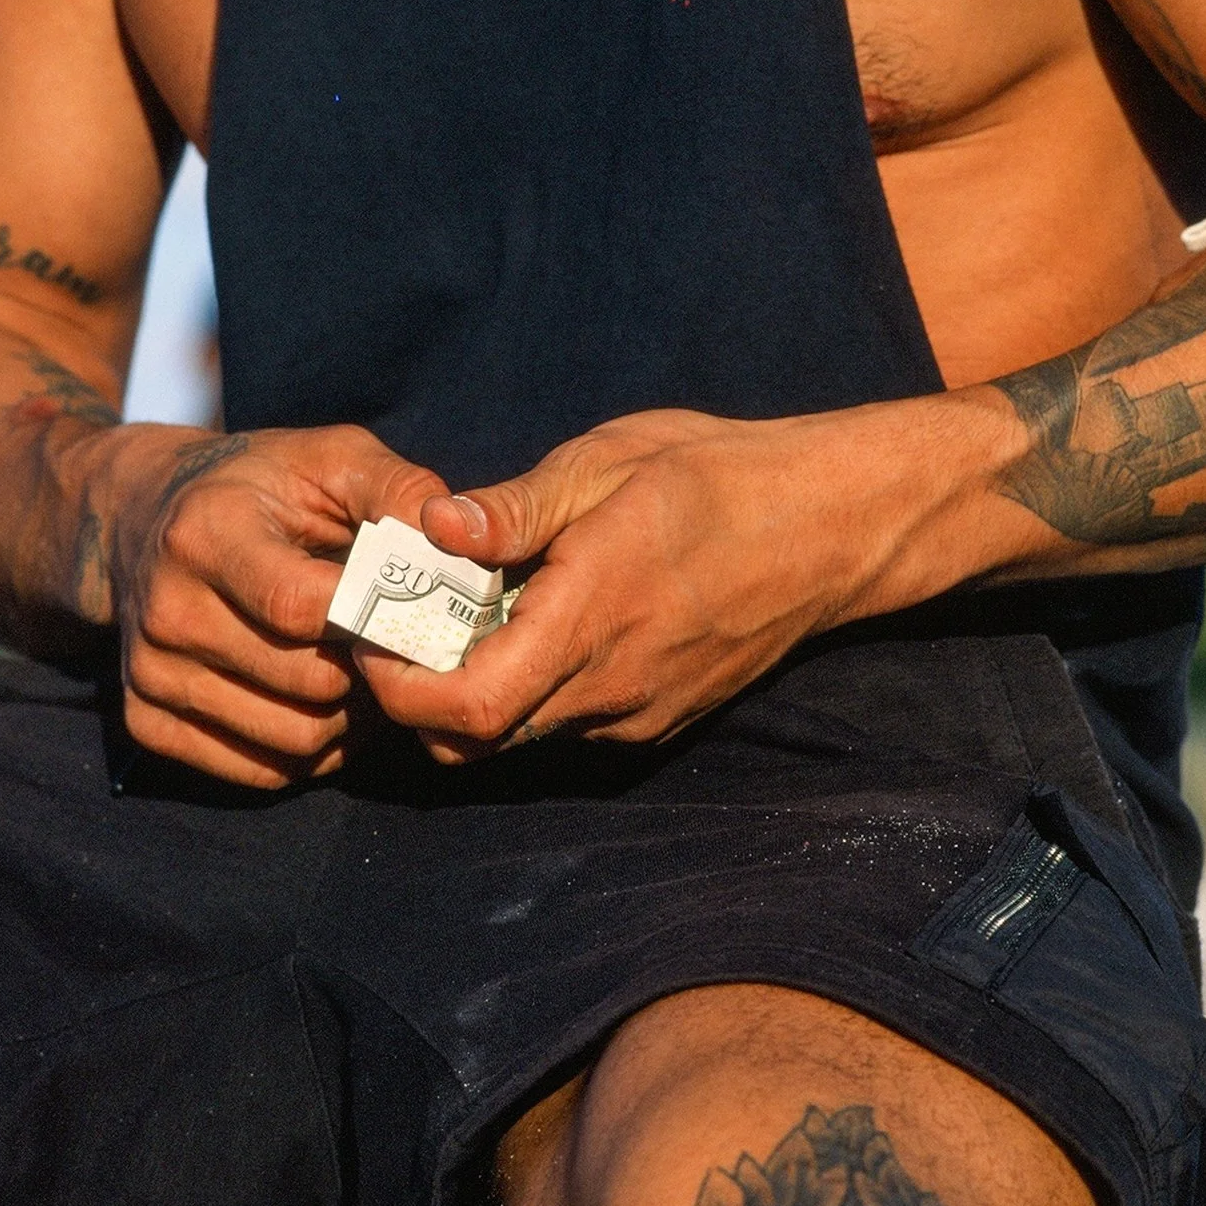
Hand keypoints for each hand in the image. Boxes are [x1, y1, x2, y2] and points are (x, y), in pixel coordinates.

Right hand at [108, 424, 442, 788]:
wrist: (143, 515)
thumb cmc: (259, 484)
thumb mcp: (328, 457)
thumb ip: (396, 489)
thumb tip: (455, 541)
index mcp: (206, 533)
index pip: (298, 607)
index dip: (371, 619)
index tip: (410, 610)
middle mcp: (167, 609)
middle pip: (305, 682)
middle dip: (369, 672)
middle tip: (396, 649)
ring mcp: (150, 672)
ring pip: (293, 740)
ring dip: (350, 721)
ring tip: (367, 676)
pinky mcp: (145, 721)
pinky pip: (259, 773)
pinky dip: (310, 753)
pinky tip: (326, 708)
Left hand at [356, 408, 870, 760]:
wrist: (830, 524)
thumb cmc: (718, 476)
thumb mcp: (607, 464)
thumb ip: (514, 508)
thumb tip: (430, 526)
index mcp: (588, 620)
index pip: (465, 710)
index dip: (399, 690)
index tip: (374, 636)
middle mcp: (611, 688)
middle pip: (477, 742)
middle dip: (421, 699)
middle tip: (404, 627)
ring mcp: (639, 713)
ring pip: (521, 739)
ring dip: (476, 696)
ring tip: (469, 617)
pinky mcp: (660, 718)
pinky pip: (569, 726)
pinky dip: (530, 693)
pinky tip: (537, 626)